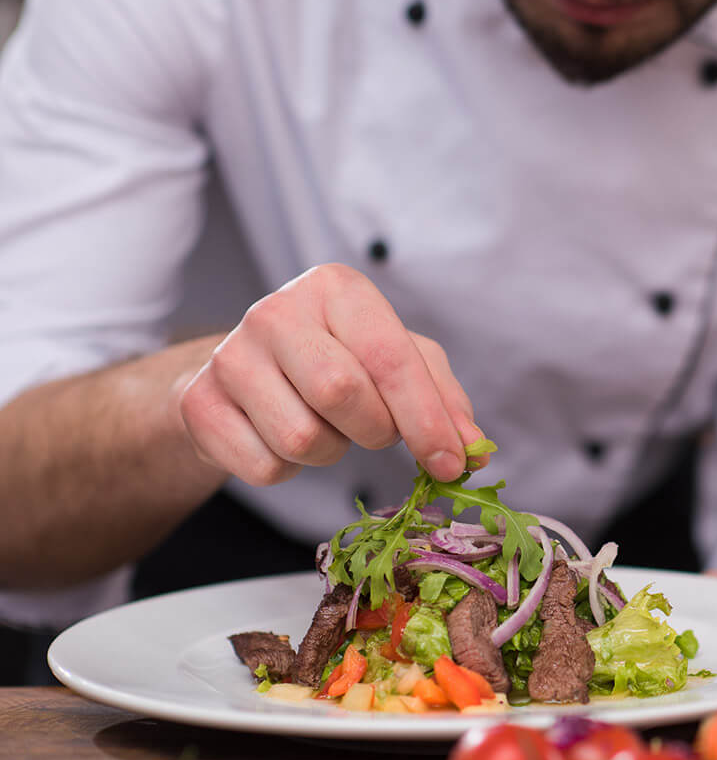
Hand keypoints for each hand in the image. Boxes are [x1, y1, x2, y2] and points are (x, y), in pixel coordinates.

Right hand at [172, 263, 486, 486]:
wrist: (247, 374)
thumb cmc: (340, 359)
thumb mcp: (399, 361)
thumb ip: (443, 399)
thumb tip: (474, 451)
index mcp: (336, 288)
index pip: (390, 357)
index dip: (427, 419)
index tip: (452, 464)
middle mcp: (276, 311)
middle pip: (342, 394)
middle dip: (376, 430)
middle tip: (376, 430)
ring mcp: (230, 356)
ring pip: (303, 439)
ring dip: (331, 452)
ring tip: (324, 425)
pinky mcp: (199, 404)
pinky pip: (265, 467)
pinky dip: (289, 470)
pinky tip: (282, 437)